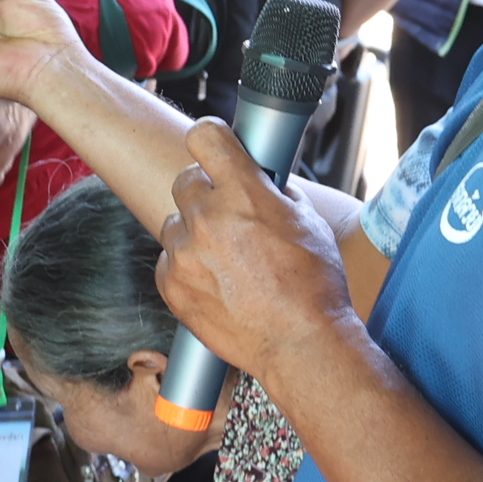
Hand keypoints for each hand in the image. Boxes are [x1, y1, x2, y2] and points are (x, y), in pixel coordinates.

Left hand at [154, 120, 355, 385]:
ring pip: (175, 223)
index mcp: (244, 194)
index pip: (205, 137)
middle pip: (186, 180)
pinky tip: (216, 281)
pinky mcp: (171, 286)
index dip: (210, 139)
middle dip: (206, 192)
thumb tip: (256, 175)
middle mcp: (207, 219)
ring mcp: (185, 254)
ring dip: (195, 232)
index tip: (213, 147)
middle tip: (228, 213)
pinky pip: (168, 260)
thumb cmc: (313, 285)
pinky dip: (186, 266)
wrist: (301, 344)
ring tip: (227, 258)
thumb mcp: (307, 220)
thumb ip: (273, 191)